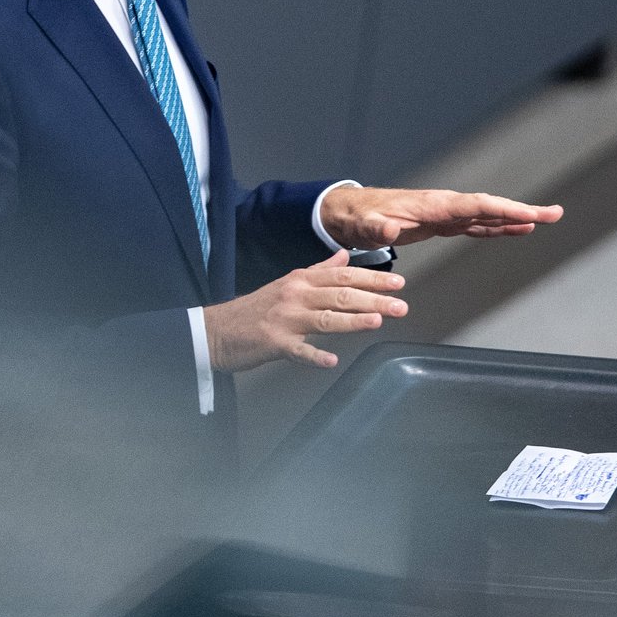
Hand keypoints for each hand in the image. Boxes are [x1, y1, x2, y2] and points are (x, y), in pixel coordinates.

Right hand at [202, 251, 407, 372]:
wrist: (217, 330)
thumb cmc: (256, 309)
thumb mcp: (288, 282)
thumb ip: (319, 270)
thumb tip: (344, 256)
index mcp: (301, 280)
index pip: (342, 276)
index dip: (371, 278)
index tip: (397, 283)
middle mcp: (295, 295)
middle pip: (339, 295)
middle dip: (373, 299)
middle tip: (399, 305)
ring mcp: (284, 319)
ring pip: (324, 318)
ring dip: (352, 320)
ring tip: (377, 321)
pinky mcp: (273, 343)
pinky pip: (297, 350)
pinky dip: (314, 355)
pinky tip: (331, 360)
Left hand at [319, 186, 561, 250]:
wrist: (351, 213)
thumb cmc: (359, 218)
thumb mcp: (364, 225)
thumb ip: (376, 227)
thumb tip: (388, 229)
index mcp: (433, 204)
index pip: (477, 206)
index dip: (505, 210)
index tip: (531, 216)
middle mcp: (445, 206)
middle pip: (491, 207)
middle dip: (523, 211)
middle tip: (555, 214)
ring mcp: (445, 214)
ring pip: (488, 215)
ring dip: (516, 218)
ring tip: (546, 220)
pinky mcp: (442, 223)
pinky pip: (477, 224)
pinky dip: (498, 226)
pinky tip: (516, 230)